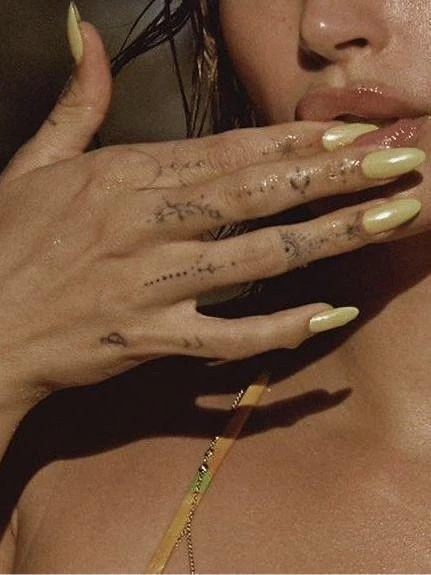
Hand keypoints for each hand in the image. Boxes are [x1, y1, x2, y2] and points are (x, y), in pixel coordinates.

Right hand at [0, 19, 426, 393]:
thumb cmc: (6, 242)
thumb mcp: (34, 163)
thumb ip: (75, 104)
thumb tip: (84, 36)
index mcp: (122, 175)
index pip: (226, 149)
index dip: (294, 139)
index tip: (351, 131)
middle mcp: (145, 224)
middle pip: (257, 194)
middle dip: (334, 176)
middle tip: (399, 162)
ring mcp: (151, 285)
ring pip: (257, 260)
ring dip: (328, 238)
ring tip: (387, 219)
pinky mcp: (149, 338)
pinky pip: (227, 336)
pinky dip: (279, 329)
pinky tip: (328, 315)